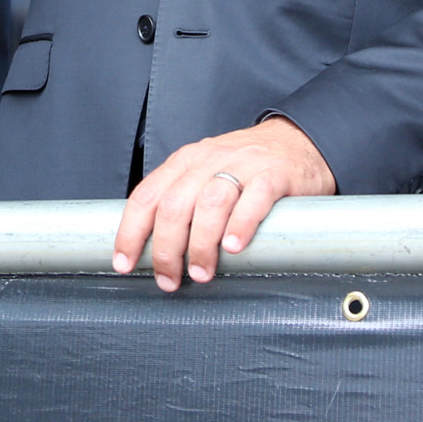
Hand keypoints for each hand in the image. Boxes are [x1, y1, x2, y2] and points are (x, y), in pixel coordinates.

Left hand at [112, 117, 337, 292]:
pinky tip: (233, 248)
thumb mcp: (205, 176)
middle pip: (174, 205)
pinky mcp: (274, 174)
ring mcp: (242, 165)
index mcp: (184, 162)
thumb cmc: (246, 169)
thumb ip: (183, 203)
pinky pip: (254, 198)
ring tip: (201, 273)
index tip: (124, 264)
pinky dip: (240, 224)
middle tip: (170, 280)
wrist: (298, 141)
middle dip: (166, 249)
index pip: (146, 196)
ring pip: (210, 202)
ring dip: (200, 243)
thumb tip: (152, 252)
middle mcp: (208, 160)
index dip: (130, 233)